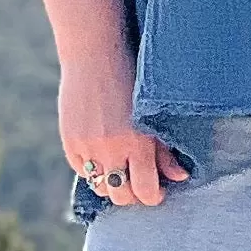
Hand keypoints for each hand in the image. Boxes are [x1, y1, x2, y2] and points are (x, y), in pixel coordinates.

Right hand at [57, 54, 188, 208]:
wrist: (95, 53)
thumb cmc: (132, 79)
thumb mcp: (153, 113)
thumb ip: (165, 150)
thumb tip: (180, 177)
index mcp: (138, 142)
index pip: (145, 192)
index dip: (153, 196)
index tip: (157, 190)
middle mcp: (111, 149)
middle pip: (121, 196)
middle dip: (133, 195)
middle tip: (139, 182)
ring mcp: (87, 147)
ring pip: (100, 187)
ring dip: (112, 183)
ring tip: (120, 168)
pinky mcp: (70, 141)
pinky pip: (82, 170)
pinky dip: (93, 167)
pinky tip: (102, 152)